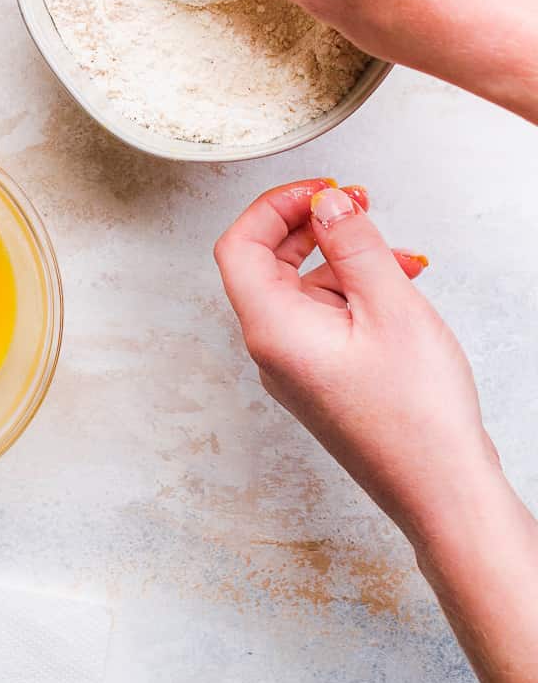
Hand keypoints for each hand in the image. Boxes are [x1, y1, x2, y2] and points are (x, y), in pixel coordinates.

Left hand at [213, 178, 499, 546]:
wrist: (442, 492)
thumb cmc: (417, 417)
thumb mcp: (390, 306)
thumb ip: (353, 243)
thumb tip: (326, 202)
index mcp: (272, 329)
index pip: (241, 246)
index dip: (274, 207)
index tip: (317, 189)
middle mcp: (273, 350)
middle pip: (268, 264)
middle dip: (312, 226)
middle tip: (355, 203)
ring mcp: (296, 368)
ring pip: (304, 290)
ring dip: (345, 259)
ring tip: (399, 255)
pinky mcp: (322, 380)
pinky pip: (326, 319)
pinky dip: (356, 293)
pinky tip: (399, 286)